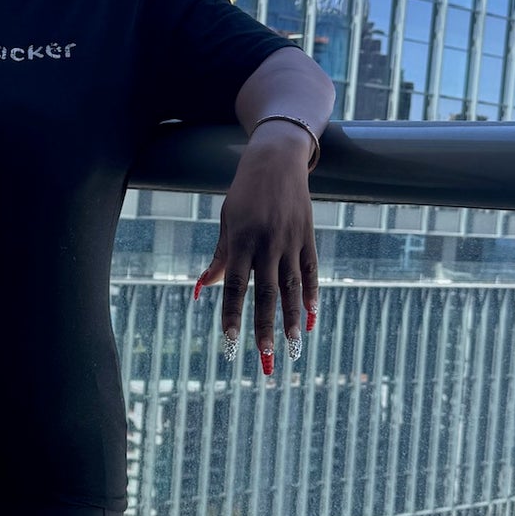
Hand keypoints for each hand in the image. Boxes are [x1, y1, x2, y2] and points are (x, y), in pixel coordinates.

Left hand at [192, 133, 318, 373]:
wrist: (277, 161)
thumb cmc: (244, 194)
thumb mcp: (227, 222)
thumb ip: (220, 257)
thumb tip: (202, 287)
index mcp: (241, 240)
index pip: (234, 284)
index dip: (231, 313)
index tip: (228, 339)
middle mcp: (267, 243)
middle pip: (266, 293)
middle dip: (265, 326)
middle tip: (264, 355)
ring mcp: (290, 241)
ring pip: (292, 287)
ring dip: (291, 318)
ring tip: (292, 346)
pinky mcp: (308, 237)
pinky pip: (311, 271)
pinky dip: (312, 295)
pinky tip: (311, 317)